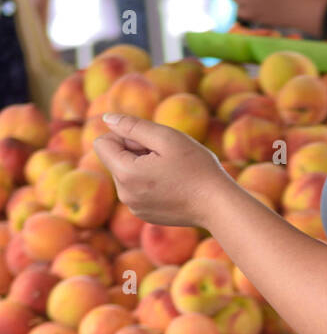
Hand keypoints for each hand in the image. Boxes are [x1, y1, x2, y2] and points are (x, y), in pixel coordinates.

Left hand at [93, 114, 228, 227]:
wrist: (218, 205)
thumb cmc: (196, 168)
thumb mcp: (166, 137)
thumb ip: (132, 126)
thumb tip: (106, 118)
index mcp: (125, 174)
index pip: (102, 143)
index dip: (124, 136)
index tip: (149, 143)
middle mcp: (124, 195)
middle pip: (114, 159)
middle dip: (134, 152)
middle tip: (165, 158)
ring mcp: (134, 208)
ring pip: (126, 174)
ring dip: (143, 166)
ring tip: (170, 172)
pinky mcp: (144, 215)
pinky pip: (136, 189)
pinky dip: (149, 182)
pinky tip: (172, 186)